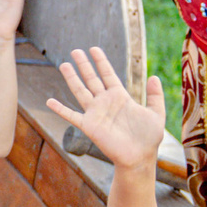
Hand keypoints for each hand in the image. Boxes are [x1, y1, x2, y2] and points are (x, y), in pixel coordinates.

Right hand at [45, 46, 167, 172]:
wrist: (140, 157)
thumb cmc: (149, 138)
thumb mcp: (157, 113)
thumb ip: (155, 96)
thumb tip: (154, 77)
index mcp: (120, 97)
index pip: (108, 74)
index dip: (101, 61)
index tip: (93, 49)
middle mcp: (105, 102)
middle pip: (91, 79)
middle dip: (84, 64)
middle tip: (75, 50)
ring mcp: (96, 113)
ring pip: (80, 91)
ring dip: (72, 78)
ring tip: (63, 64)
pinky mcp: (89, 126)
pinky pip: (71, 115)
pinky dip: (60, 109)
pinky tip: (49, 101)